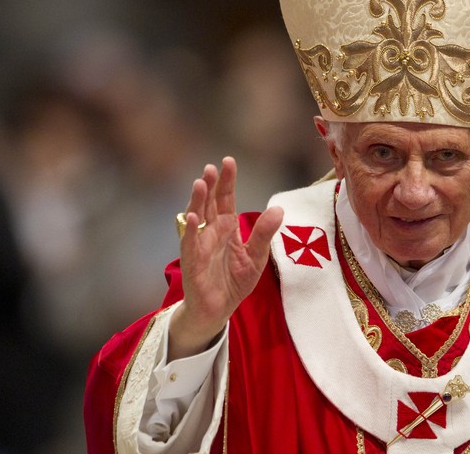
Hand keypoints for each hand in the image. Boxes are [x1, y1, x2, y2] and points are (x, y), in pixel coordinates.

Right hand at [168, 156, 282, 359]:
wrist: (218, 309)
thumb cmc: (235, 281)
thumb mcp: (257, 256)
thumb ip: (265, 233)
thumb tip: (279, 209)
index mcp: (227, 227)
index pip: (225, 199)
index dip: (227, 181)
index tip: (228, 161)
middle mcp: (211, 232)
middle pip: (209, 203)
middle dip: (210, 185)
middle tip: (211, 167)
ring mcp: (199, 245)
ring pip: (196, 217)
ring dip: (197, 200)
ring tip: (201, 182)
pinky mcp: (192, 262)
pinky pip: (190, 243)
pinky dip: (190, 229)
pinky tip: (193, 215)